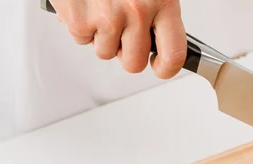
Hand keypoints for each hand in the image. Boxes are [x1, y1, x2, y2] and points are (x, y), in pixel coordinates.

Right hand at [51, 0, 185, 78]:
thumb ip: (157, 12)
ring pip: (105, 52)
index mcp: (162, 1)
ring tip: (100, 7)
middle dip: (125, 52)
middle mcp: (136, 11)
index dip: (165, 68)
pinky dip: (79, 25)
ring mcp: (106, 17)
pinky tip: (84, 3)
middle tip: (121, 32)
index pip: (174, 54)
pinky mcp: (78, 20)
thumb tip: (159, 42)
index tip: (159, 66)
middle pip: (133, 62)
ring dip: (101, 36)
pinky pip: (81, 39)